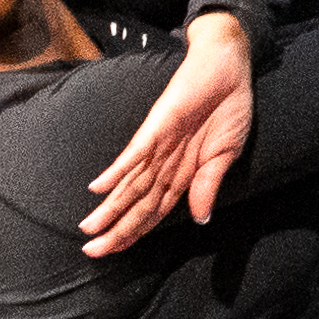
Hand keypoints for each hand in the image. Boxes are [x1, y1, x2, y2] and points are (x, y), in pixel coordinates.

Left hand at [80, 13, 256, 254]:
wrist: (229, 67)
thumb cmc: (228, 108)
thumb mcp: (226, 154)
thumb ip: (209, 185)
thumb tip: (201, 219)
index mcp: (181, 173)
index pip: (152, 210)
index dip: (134, 232)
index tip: (113, 251)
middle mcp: (164, 163)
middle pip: (136, 203)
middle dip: (115, 228)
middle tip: (91, 251)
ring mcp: (158, 145)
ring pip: (130, 184)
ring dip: (109, 207)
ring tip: (89, 229)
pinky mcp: (157, 125)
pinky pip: (136, 152)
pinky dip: (118, 170)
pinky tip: (98, 187)